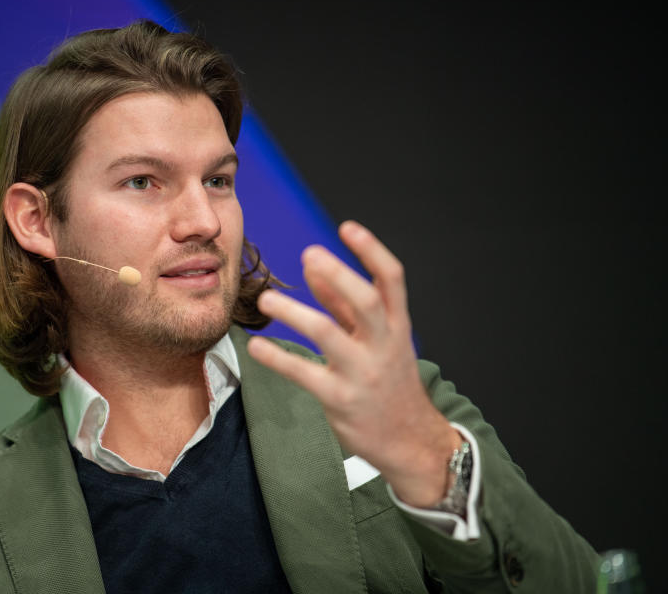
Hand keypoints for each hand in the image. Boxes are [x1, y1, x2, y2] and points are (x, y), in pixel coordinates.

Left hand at [247, 221, 460, 506]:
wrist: (410, 440)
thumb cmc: (388, 379)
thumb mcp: (377, 339)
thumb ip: (344, 304)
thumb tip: (312, 267)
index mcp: (396, 324)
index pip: (392, 279)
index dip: (371, 250)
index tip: (347, 227)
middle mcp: (383, 345)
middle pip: (365, 302)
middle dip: (339, 274)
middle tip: (308, 254)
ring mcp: (362, 373)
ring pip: (328, 334)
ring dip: (295, 313)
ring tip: (267, 299)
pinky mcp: (340, 400)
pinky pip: (304, 373)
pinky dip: (278, 358)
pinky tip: (256, 347)